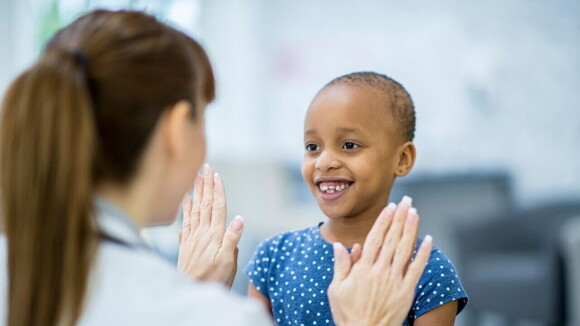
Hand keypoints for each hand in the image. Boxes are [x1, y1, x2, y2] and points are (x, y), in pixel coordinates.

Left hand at [177, 164, 243, 287]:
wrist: (190, 292)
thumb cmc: (213, 280)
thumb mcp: (228, 262)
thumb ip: (232, 239)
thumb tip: (240, 218)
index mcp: (215, 234)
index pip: (218, 207)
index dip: (218, 190)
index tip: (217, 175)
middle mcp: (202, 232)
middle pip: (205, 204)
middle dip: (206, 185)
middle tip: (206, 168)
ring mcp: (192, 238)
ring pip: (194, 209)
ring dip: (196, 192)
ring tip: (195, 178)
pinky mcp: (186, 245)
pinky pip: (185, 222)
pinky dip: (185, 209)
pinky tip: (184, 201)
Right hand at [328, 197, 432, 325]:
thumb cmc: (348, 314)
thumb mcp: (336, 289)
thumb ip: (341, 266)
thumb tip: (339, 245)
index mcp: (363, 269)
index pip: (375, 238)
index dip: (383, 221)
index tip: (389, 207)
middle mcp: (380, 271)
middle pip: (392, 239)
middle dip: (400, 218)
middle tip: (406, 201)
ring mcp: (395, 281)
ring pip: (405, 250)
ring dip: (411, 229)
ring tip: (415, 212)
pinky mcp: (406, 292)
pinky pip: (417, 269)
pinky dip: (424, 254)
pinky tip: (428, 239)